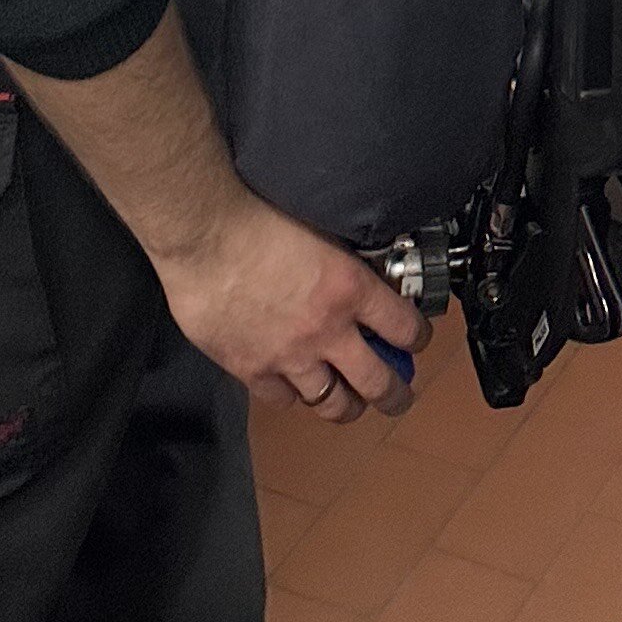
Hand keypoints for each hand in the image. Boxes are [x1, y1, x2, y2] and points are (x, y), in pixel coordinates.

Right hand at [156, 188, 426, 419]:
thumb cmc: (256, 217)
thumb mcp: (320, 230)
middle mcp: (327, 330)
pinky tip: (295, 387)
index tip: (415, 339)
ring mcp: (290, 355)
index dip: (417, 337)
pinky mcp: (252, 368)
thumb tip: (358, 272)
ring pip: (332, 402)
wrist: (205, 233)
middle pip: (378, 382)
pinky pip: (283, 399)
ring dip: (347, 404)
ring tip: (351, 403)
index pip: (404, 327)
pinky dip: (293, 396)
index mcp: (350, 288)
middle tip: (400, 396)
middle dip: (396, 394)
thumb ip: (342, 262)